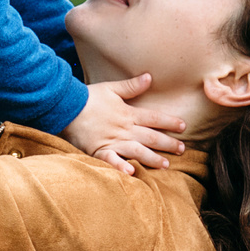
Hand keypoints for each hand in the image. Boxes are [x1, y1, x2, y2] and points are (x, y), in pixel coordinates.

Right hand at [61, 75, 186, 174]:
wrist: (66, 106)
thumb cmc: (88, 97)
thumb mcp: (111, 88)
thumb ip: (131, 86)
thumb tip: (149, 77)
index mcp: (128, 113)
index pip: (154, 118)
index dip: (170, 122)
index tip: (183, 126)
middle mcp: (124, 129)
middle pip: (151, 137)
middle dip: (168, 143)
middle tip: (182, 150)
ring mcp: (112, 140)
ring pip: (137, 150)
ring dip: (153, 158)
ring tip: (166, 165)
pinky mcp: (99, 150)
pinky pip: (112, 160)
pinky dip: (121, 167)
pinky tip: (132, 173)